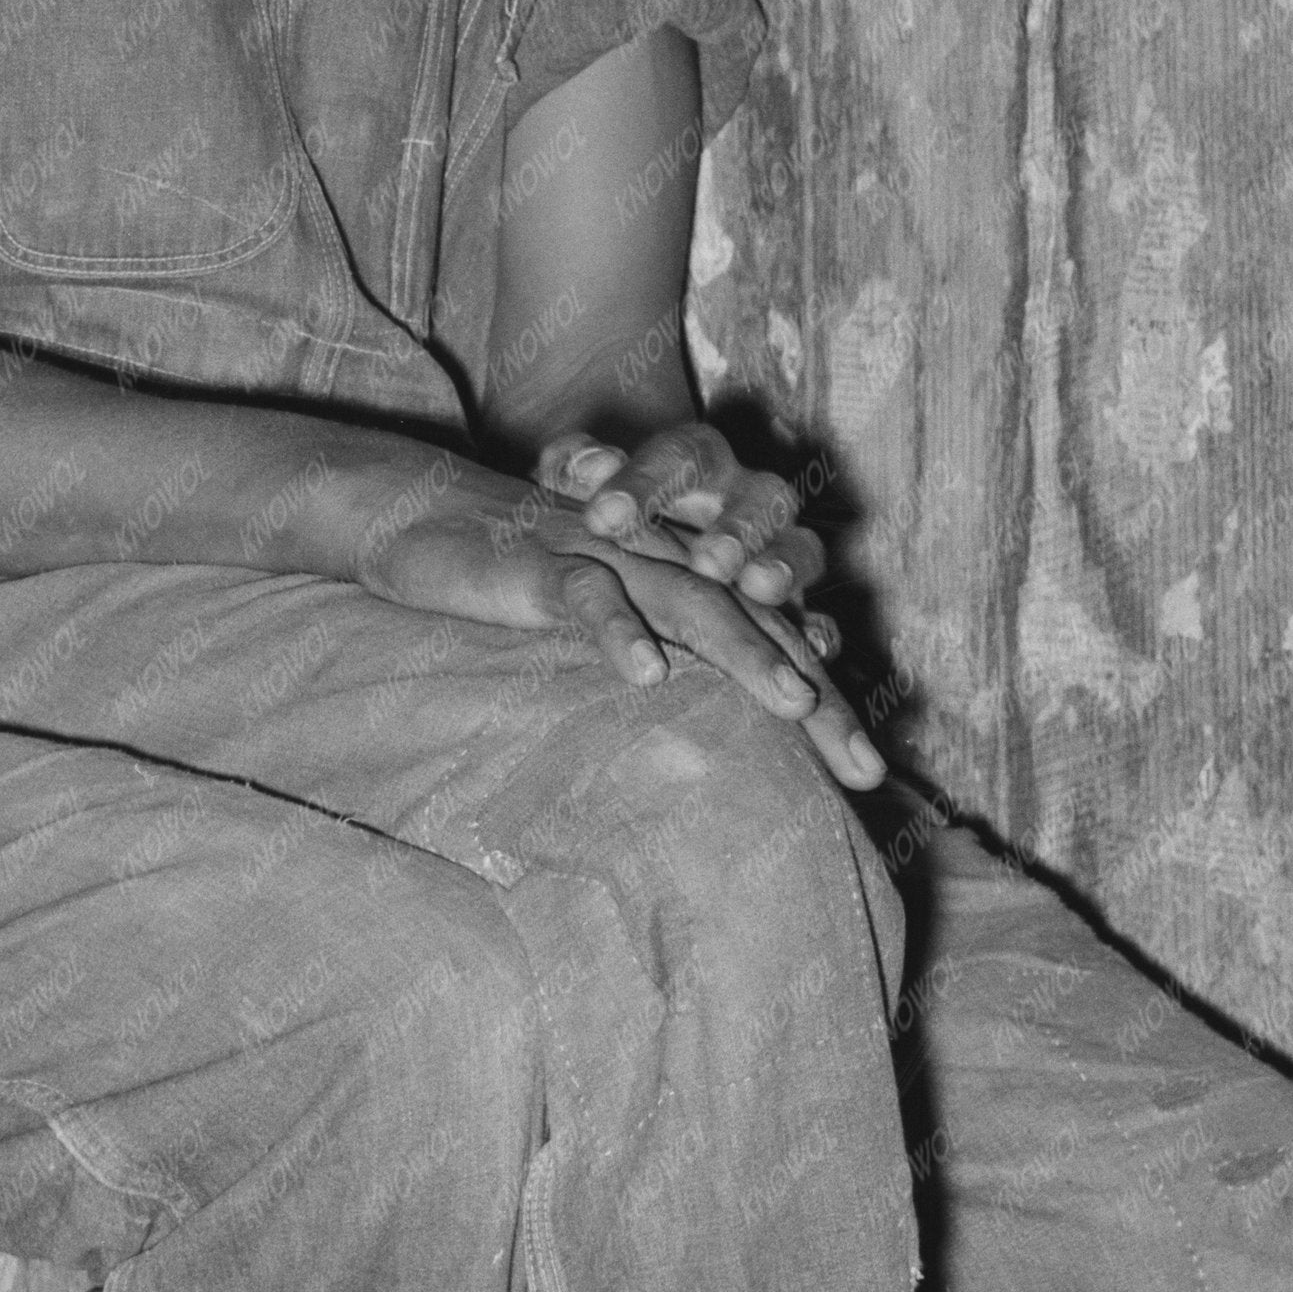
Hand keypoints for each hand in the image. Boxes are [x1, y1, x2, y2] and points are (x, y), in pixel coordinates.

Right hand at [349, 465, 883, 792]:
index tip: (870, 776)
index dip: (829, 701)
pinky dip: (618, 630)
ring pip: (693, 600)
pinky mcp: (541, 561)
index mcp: (688, 575)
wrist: (422, 515)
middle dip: (816, 693)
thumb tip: (749, 720)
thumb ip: (673, 658)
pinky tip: (647, 674)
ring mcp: (608, 554)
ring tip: (794, 704)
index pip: (775, 639)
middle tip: (865, 767)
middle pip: (759, 623)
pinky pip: (589, 594)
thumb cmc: (522, 582)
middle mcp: (666, 558)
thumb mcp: (607, 624)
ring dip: (747, 652)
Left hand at [534, 417, 830, 635]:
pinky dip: (820, 628)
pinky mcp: (794, 599)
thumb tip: (591, 462)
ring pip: (800, 546)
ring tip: (759, 589)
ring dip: (783, 567)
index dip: (645, 484)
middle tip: (706, 563)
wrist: (628, 552)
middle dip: (736, 529)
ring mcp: (777, 546)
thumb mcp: (577, 485)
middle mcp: (746, 496)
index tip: (602, 518)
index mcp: (695, 460)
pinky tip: (814, 645)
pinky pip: (820, 610)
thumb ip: (575, 466)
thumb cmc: (604, 512)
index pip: (679, 457)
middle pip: (759, 498)